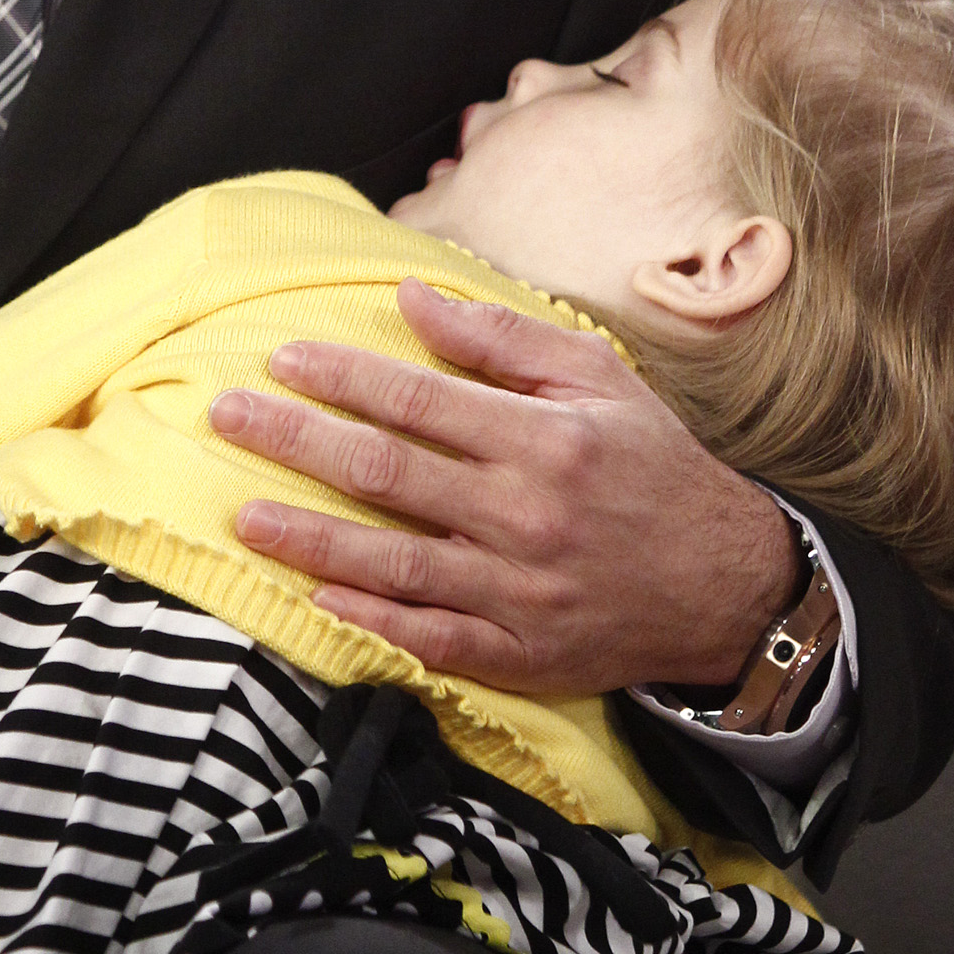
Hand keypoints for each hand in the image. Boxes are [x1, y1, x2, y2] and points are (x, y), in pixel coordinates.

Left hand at [209, 280, 803, 695]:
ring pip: (393, 565)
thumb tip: (411, 298)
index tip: (281, 359)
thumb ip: (502, 338)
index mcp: (544, 441)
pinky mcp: (522, 655)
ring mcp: (520, 594)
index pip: (418, 402)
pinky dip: (370, 621)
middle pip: (387, 474)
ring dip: (310, 539)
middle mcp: (526, 516)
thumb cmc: (652, 466)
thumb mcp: (598, 379)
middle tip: (226, 418)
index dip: (342, 377)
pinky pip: (431, 640)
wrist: (727, 584)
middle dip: (297, 443)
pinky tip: (315, 598)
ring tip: (243, 519)